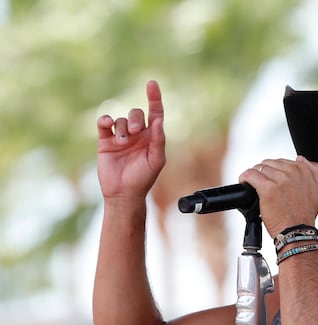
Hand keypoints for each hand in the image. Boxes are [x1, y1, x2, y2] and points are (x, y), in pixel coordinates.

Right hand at [96, 80, 165, 199]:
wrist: (123, 193)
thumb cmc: (143, 178)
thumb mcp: (156, 160)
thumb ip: (158, 140)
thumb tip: (159, 121)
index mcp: (152, 137)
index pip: (155, 113)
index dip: (154, 98)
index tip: (152, 84)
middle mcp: (137, 134)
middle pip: (136, 114)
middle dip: (136, 119)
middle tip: (135, 132)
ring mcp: (121, 136)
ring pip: (120, 119)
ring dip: (122, 128)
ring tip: (123, 142)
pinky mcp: (105, 141)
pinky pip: (104, 123)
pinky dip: (105, 120)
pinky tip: (106, 124)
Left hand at [240, 156, 317, 237]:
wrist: (297, 231)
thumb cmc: (305, 215)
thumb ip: (314, 171)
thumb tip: (301, 159)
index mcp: (303, 170)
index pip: (281, 162)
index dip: (274, 172)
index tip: (273, 181)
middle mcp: (293, 172)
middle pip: (269, 164)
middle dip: (264, 174)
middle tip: (265, 187)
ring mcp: (280, 179)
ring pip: (258, 168)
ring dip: (255, 177)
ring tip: (256, 188)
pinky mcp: (267, 188)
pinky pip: (250, 175)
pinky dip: (245, 178)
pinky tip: (245, 184)